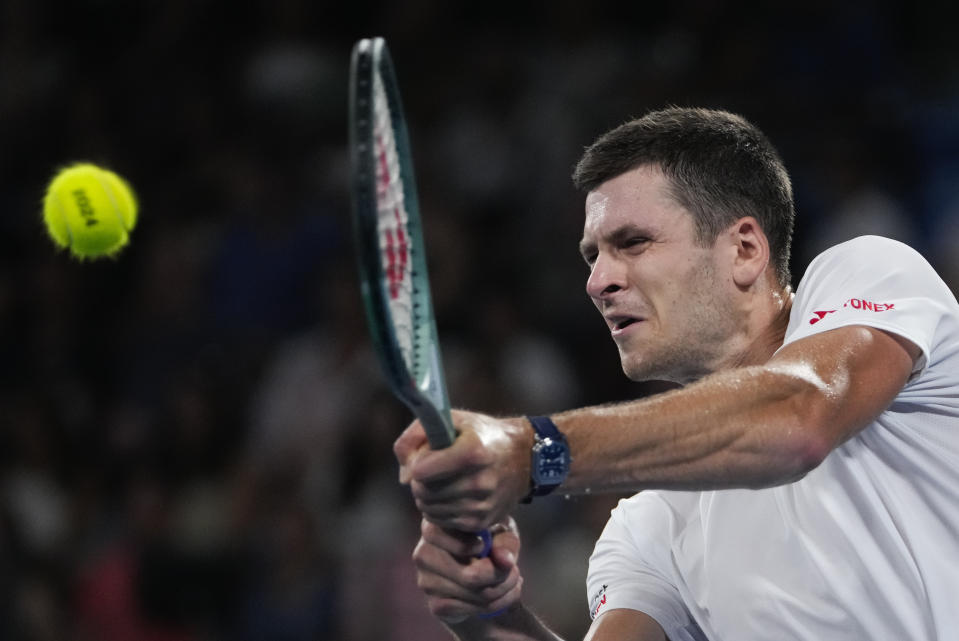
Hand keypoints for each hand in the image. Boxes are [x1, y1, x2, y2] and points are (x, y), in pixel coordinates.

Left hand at [395, 410, 533, 531]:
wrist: (523, 457)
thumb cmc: (480, 435)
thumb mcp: (450, 420)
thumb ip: (414, 437)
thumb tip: (404, 477)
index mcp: (472, 452)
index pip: (421, 470)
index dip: (418, 461)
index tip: (428, 454)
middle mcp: (479, 481)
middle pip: (422, 491)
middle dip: (419, 480)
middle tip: (433, 469)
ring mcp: (481, 504)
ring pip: (428, 509)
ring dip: (427, 496)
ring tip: (443, 481)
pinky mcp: (480, 522)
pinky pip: (440, 522)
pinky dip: (438, 509)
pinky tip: (450, 495)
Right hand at [413, 517, 522, 623]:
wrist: (479, 570)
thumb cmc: (489, 541)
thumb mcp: (502, 533)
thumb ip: (505, 543)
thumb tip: (504, 561)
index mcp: (434, 526)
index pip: (460, 545)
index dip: (482, 548)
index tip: (490, 546)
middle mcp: (424, 553)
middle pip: (471, 577)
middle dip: (503, 578)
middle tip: (515, 572)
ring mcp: (427, 581)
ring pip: (476, 595)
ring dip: (503, 591)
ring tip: (513, 581)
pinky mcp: (435, 605)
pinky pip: (473, 610)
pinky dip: (496, 605)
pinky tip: (501, 595)